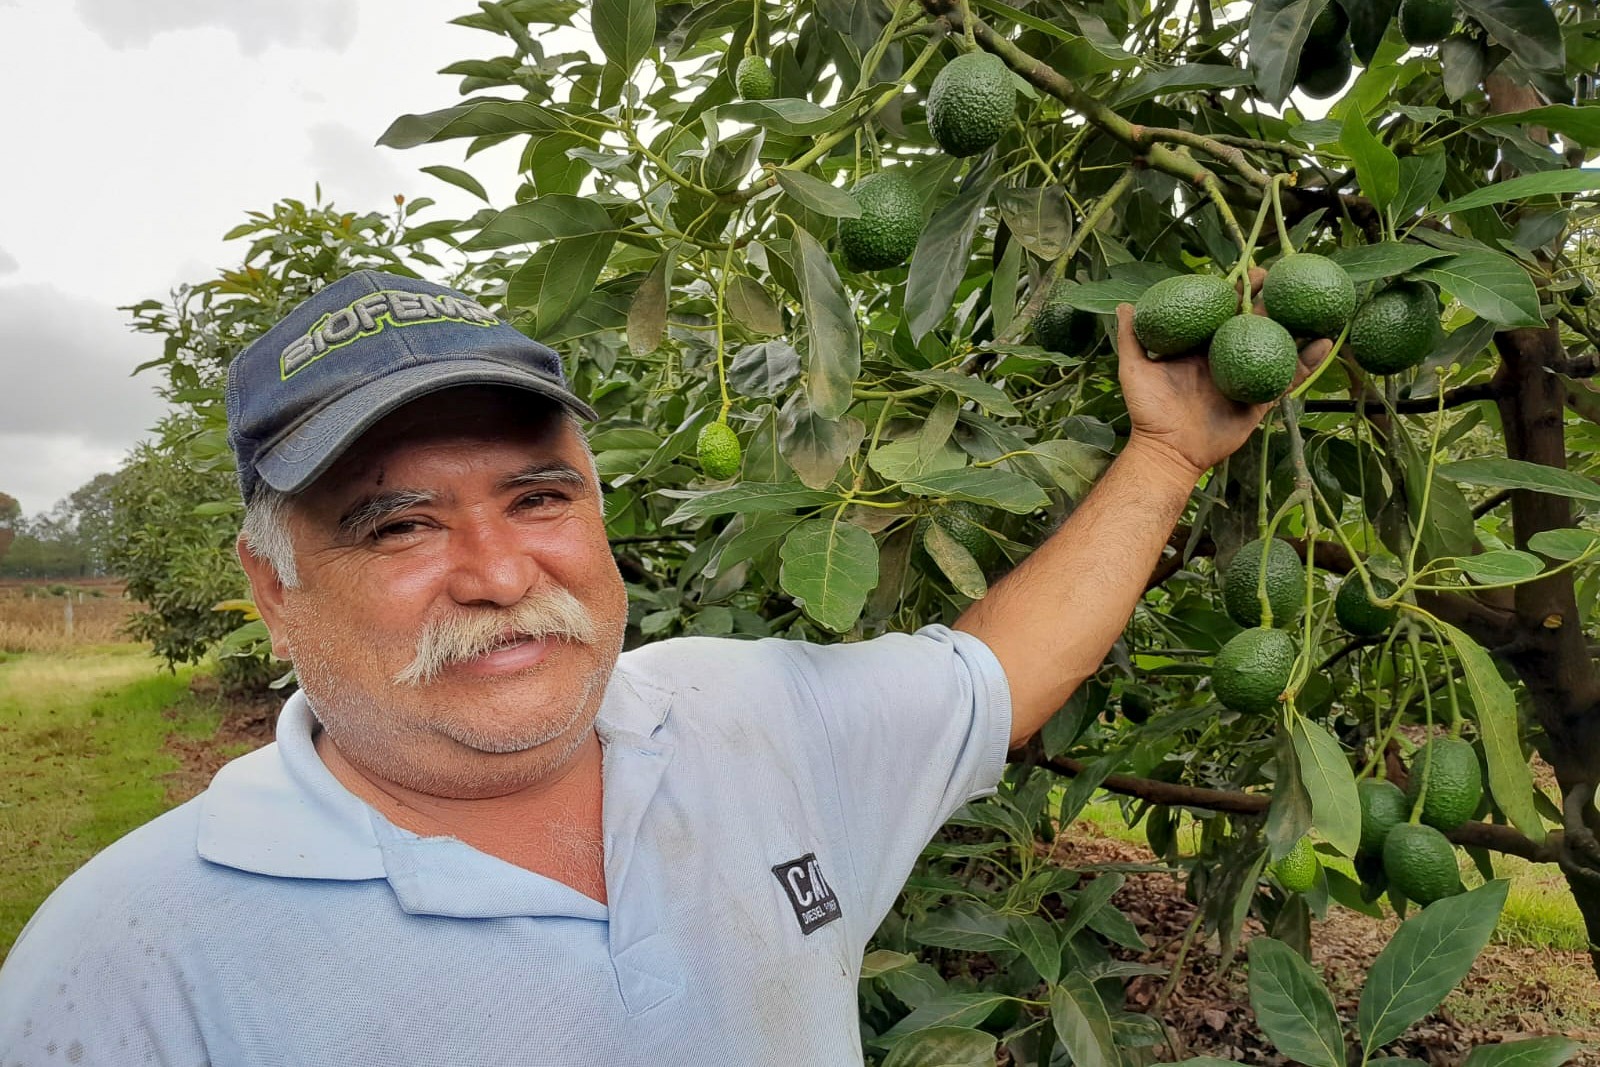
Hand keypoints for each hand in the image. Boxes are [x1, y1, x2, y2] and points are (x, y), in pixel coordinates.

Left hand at [1114, 267, 1331, 479]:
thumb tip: (1126, 305)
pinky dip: (1308, 361)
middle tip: (1287, 277)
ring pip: (1275, 344)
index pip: (1222, 311)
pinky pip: (1287, 377)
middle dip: (1270, 299)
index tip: (1252, 271)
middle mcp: (1224, 356)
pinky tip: (1325, 342)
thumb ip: (1131, 338)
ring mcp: (1245, 375)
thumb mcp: (1135, 370)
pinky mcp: (1260, 397)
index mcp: (1200, 346)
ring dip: (1295, 324)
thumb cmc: (1148, 411)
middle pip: (1253, 321)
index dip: (1237, 291)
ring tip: (1314, 303)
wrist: (1169, 452)